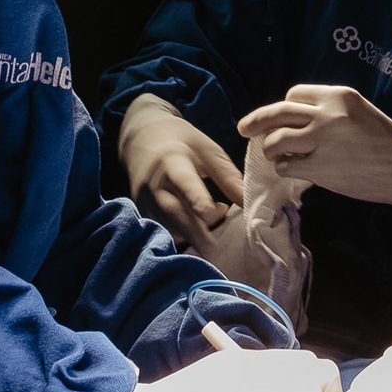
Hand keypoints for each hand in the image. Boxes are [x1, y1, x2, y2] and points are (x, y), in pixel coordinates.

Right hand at [118, 94, 242, 246]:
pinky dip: (182, 238)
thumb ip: (228, 177)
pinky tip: (199, 233)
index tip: (211, 214)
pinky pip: (163, 231)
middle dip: (194, 233)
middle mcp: (154, 184)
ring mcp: (145, 202)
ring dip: (191, 237)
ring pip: (168, 226)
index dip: (197, 199)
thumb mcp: (208, 151)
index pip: (184, 182)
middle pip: (173, 212)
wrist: (142, 140)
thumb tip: (250, 204)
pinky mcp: (143, 215)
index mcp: (173, 162)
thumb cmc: (183, 144)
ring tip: (214, 235)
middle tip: (215, 250)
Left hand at [238, 85, 391, 231]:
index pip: (293, 95)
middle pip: (276, 113)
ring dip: (270, 150)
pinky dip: (284, 168)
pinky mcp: (321, 168)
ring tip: (277, 156)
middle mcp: (327, 114)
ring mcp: (323, 141)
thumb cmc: (385, 140)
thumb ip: (328, 111)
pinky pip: (287, 166)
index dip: (283, 109)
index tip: (280, 119)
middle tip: (243, 129)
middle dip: (255, 121)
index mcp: (338, 95)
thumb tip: (292, 120)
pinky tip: (293, 171)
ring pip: (276, 141)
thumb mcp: (357, 112)